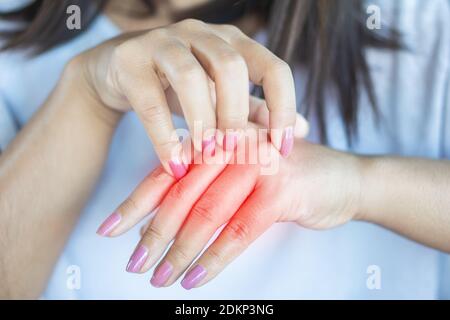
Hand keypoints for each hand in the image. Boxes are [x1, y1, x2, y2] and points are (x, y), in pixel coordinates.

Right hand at [71, 19, 299, 177]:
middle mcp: (201, 34)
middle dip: (237, 116)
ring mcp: (163, 42)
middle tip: (235, 153)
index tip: (281, 147)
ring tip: (207, 156)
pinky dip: (165, 137)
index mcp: (232, 42)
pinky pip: (150, 100)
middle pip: (231, 68)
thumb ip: (258, 112)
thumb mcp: (221, 98)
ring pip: (190, 77)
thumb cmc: (178, 87)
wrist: (119, 73)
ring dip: (203, 122)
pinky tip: (175, 164)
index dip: (283, 108)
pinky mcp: (130, 59)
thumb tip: (302, 130)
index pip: (273, 67)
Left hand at [97, 129, 362, 288]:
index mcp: (220, 137)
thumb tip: (159, 218)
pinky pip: (239, 232)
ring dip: (179, 251)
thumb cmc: (286, 177)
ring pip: (207, 213)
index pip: (170, 170)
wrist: (345, 179)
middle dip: (153, 233)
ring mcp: (259, 165)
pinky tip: (195, 279)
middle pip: (182, 193)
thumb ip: (206, 182)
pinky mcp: (281, 191)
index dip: (137, 202)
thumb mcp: (242, 170)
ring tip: (158, 278)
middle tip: (133, 264)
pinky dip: (214, 260)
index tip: (110, 230)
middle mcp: (234, 145)